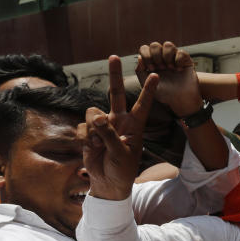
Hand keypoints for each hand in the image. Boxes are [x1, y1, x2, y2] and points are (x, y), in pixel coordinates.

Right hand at [83, 55, 157, 200]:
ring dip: (93, 129)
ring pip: (93, 113)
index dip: (148, 90)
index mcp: (134, 126)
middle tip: (114, 56)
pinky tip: (90, 148)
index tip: (157, 75)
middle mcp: (119, 121)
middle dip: (115, 75)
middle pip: (115, 93)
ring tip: (99, 145)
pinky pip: (82, 127)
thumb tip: (98, 117)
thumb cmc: (122, 170)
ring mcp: (103, 126)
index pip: (142, 104)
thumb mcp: (121, 153)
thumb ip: (110, 135)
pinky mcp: (88, 132)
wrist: (107, 184)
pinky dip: (85, 137)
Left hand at [135, 42, 201, 117]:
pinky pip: (181, 52)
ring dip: (167, 56)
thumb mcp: (147, 85)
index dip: (147, 56)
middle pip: (155, 45)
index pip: (144, 49)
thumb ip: (140, 72)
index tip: (151, 68)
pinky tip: (179, 70)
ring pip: (168, 45)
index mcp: (151, 62)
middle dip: (156, 55)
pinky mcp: (186, 60)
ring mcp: (174, 58)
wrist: (181, 100)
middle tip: (161, 68)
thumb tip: (140, 58)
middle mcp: (162, 58)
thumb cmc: (164, 94)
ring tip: (170, 68)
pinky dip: (178, 60)